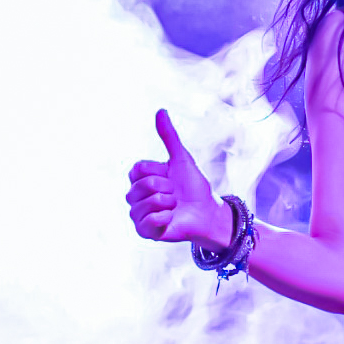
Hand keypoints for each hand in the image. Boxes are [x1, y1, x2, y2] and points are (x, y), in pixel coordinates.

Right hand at [126, 110, 231, 249]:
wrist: (207, 211)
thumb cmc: (193, 186)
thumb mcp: (181, 158)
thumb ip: (169, 136)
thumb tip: (160, 110)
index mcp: (141, 178)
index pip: (137, 169)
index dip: (158, 171)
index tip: (170, 176)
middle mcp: (136, 196)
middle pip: (141, 186)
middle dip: (164, 187)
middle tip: (175, 194)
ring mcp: (139, 215)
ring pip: (142, 205)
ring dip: (165, 203)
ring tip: (174, 206)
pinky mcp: (145, 232)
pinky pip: (146, 223)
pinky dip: (162, 219)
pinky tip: (170, 218)